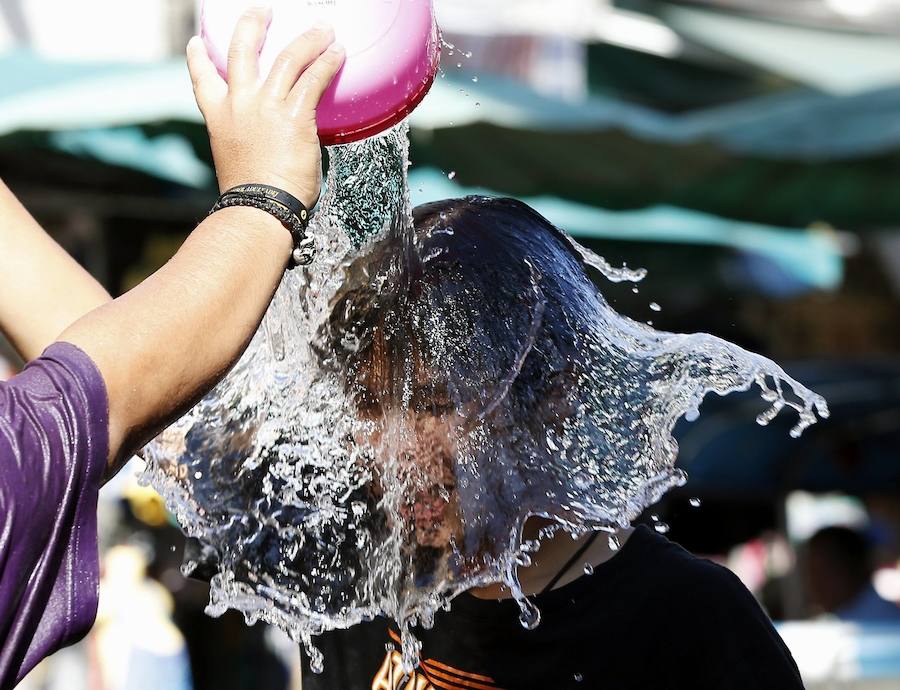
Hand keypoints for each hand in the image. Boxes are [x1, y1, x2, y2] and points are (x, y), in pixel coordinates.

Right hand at [187, 7, 344, 208]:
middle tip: (263, 10)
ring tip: (323, 28)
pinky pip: (314, 78)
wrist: (259, 208)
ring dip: (308, 39)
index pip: (202, 79)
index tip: (198, 44)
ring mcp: (266, 106)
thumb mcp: (239, 162)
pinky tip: (338, 53)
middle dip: (253, 23)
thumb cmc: (253, 198)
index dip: (199, 58)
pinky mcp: (295, 114)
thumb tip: (271, 148)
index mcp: (219, 118)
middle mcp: (239, 104)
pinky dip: (328, 62)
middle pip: (242, 49)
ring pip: (287, 57)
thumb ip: (250, 144)